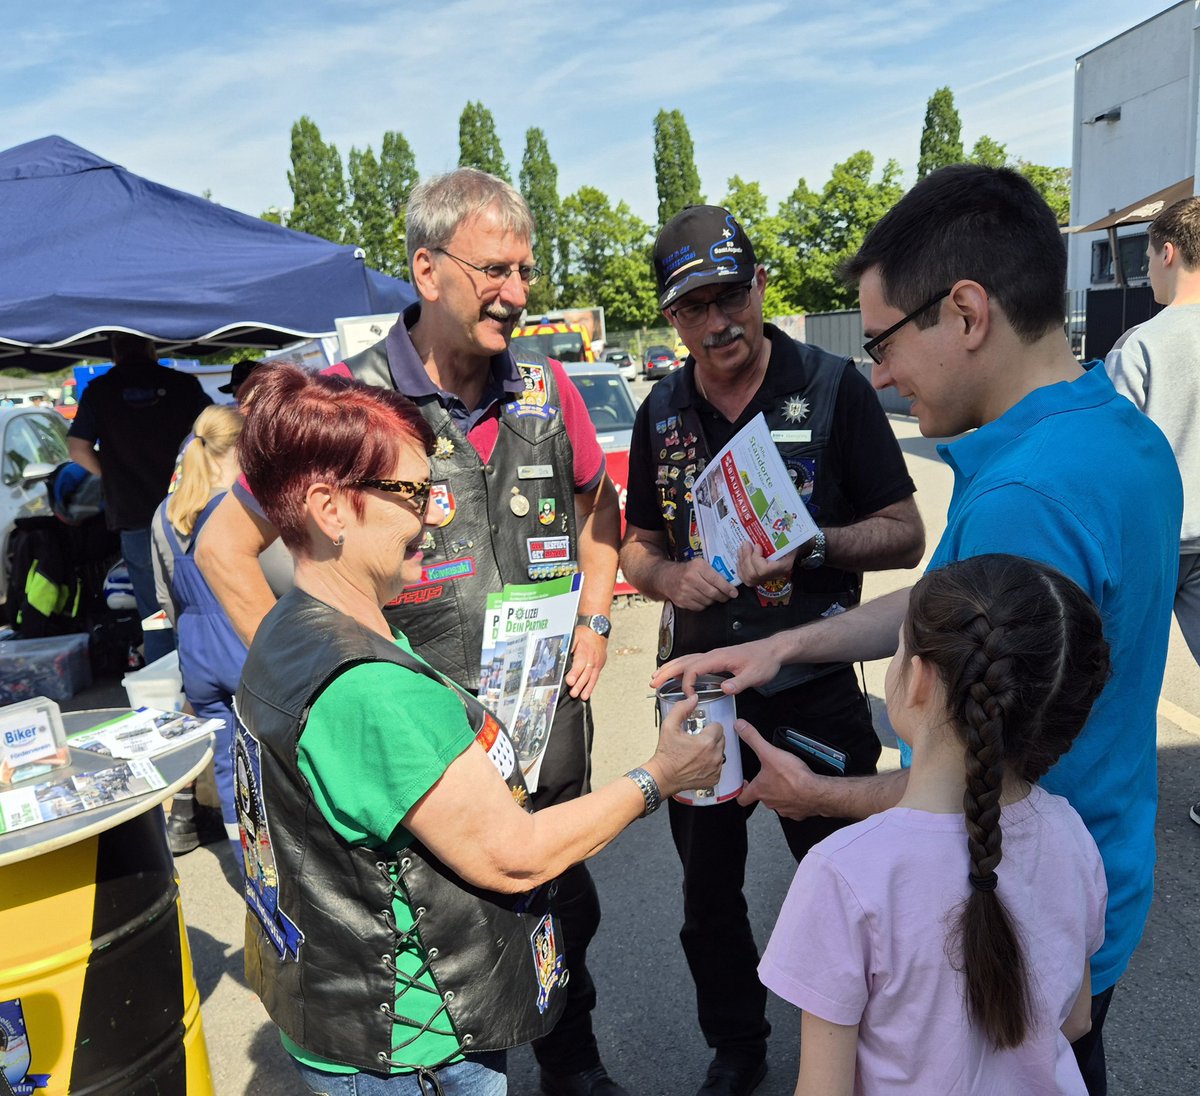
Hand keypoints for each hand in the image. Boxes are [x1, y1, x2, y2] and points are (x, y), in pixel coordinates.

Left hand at [565, 625, 606, 699]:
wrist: (598, 631)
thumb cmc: (583, 635)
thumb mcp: (573, 636)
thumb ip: (566, 646)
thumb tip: (556, 655)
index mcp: (583, 650)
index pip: (579, 663)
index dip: (575, 672)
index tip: (570, 681)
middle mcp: (591, 658)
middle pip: (585, 672)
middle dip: (579, 683)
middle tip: (573, 692)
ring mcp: (596, 663)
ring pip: (591, 677)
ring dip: (585, 688)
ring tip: (581, 697)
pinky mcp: (599, 667)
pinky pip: (595, 678)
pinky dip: (591, 687)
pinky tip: (586, 695)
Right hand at [647, 694, 725, 796]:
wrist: (663, 776)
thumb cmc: (666, 754)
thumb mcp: (669, 726)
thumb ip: (682, 709)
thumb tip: (693, 699)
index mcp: (707, 742)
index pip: (718, 727)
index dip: (708, 727)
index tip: (699, 731)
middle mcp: (714, 756)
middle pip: (721, 739)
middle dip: (710, 737)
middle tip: (696, 740)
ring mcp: (715, 768)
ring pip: (720, 752)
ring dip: (712, 750)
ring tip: (697, 752)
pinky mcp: (714, 778)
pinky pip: (718, 766)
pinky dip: (711, 763)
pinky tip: (698, 762)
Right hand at [650, 637, 780, 695]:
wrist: (772, 651)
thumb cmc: (764, 662)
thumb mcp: (755, 675)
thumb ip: (739, 682)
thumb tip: (724, 689)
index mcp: (719, 658)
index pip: (694, 668)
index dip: (687, 682)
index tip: (688, 697)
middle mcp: (712, 655)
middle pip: (684, 661)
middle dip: (667, 671)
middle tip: (652, 683)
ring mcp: (713, 656)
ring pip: (686, 660)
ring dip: (670, 668)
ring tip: (656, 677)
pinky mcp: (715, 659)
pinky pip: (693, 662)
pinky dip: (680, 667)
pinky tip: (676, 674)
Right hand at [663, 558, 738, 611]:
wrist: (665, 577)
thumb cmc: (686, 570)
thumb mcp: (699, 564)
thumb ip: (713, 571)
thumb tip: (730, 583)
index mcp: (697, 567)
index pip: (716, 580)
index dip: (727, 588)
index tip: (734, 593)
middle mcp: (690, 578)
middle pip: (713, 593)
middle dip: (723, 596)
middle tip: (727, 597)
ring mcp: (685, 591)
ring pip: (707, 601)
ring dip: (713, 601)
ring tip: (713, 596)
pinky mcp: (682, 601)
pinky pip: (699, 607)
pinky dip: (704, 605)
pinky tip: (703, 599)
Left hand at [735, 718, 825, 819]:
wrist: (815, 792)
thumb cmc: (794, 777)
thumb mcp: (769, 752)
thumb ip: (753, 739)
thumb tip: (740, 727)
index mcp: (760, 790)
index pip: (742, 797)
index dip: (741, 791)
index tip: (744, 783)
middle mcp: (770, 802)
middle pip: (762, 797)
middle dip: (765, 786)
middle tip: (769, 776)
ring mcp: (784, 808)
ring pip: (778, 801)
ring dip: (780, 792)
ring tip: (786, 780)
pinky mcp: (798, 812)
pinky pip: (793, 806)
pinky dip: (795, 798)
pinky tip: (799, 789)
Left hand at [737, 541, 800, 587]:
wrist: (790, 551)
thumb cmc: (789, 544)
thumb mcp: (788, 539)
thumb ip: (780, 537)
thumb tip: (769, 526)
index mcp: (783, 567)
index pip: (764, 569)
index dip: (756, 558)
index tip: (757, 545)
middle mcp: (774, 576)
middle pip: (753, 574)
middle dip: (746, 557)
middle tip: (745, 543)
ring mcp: (765, 580)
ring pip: (748, 578)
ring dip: (742, 561)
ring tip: (741, 548)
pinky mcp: (758, 580)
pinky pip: (745, 579)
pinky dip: (740, 567)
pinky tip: (741, 557)